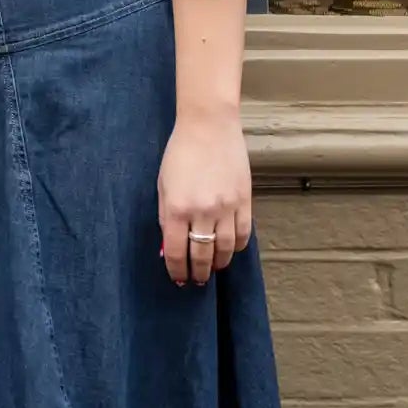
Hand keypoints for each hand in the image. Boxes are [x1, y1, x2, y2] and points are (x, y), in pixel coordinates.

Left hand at [157, 108, 252, 286]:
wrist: (209, 126)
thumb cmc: (180, 153)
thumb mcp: (163, 184)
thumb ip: (165, 216)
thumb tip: (169, 246)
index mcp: (177, 207)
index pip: (176, 251)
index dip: (177, 269)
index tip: (178, 279)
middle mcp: (202, 211)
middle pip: (202, 255)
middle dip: (198, 273)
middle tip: (196, 281)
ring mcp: (226, 208)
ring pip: (225, 250)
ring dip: (218, 264)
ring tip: (213, 269)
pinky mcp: (244, 201)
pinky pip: (243, 234)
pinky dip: (236, 247)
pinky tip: (229, 250)